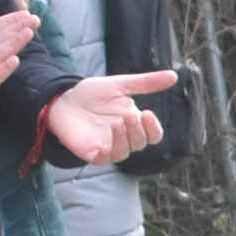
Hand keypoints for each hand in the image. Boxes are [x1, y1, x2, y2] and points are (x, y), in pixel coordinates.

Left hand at [44, 70, 178, 165]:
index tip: (147, 114)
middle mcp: (123, 137)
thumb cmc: (90, 93)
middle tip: (129, 115)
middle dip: (138, 131)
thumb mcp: (119, 84)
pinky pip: (104, 159)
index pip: (153, 135)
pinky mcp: (91, 152)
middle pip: (140, 143)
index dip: (154, 128)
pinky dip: (107, 153)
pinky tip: (105, 143)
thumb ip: (146, 82)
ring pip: (124, 153)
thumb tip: (174, 75)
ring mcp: (107, 146)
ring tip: (117, 123)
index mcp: (133, 123)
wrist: (61, 98)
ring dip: (124, 139)